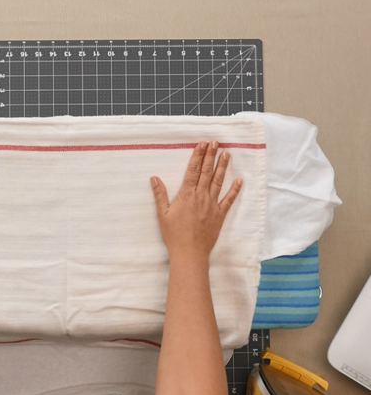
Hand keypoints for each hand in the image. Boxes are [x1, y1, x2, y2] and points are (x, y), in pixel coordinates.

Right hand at [150, 141, 241, 262]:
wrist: (189, 252)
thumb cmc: (174, 234)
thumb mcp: (162, 214)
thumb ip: (160, 195)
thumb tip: (154, 178)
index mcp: (186, 195)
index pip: (193, 171)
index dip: (197, 156)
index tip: (201, 144)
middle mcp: (201, 196)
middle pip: (206, 172)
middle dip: (210, 156)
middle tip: (215, 142)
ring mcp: (212, 205)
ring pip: (218, 182)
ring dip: (222, 167)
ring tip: (226, 154)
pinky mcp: (219, 215)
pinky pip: (229, 200)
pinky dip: (234, 190)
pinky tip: (239, 180)